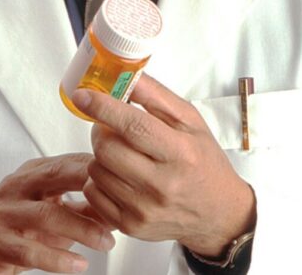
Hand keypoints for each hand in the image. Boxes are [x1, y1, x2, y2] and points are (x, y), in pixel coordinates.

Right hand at [0, 154, 116, 273]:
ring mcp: (3, 214)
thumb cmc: (9, 228)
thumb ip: (80, 207)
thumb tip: (120, 204)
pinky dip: (56, 258)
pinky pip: (28, 250)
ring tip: (107, 243)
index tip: (128, 177)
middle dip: (93, 187)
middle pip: (57, 177)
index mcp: (30, 175)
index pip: (68, 162)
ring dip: (81, 229)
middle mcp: (15, 188)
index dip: (100, 168)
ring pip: (46, 215)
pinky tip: (77, 264)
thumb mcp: (47, 211)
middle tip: (122, 202)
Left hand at [71, 76, 256, 258]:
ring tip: (122, 154)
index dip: (103, 108)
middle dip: (101, 131)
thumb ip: (157, 97)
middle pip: (106, 148)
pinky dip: (99, 179)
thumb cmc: (204, 163)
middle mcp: (163, 184)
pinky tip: (119, 176)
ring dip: (101, 156)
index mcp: (181, 153)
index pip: (133, 126)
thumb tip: (126, 75)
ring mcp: (144, 208)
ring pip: (96, 170)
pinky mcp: (131, 226)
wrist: (218, 214)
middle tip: (111, 128)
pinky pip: (93, 193)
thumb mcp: (191, 123)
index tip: (84, 95)